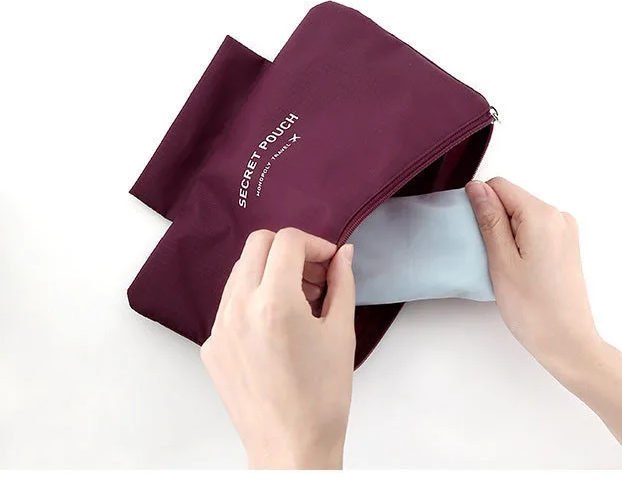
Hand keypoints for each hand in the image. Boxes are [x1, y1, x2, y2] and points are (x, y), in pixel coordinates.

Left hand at [201, 228, 355, 468]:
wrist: (291, 447)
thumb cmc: (322, 397)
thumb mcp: (341, 333)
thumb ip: (342, 284)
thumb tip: (342, 255)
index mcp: (273, 302)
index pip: (287, 241)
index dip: (315, 244)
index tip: (330, 262)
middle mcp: (238, 308)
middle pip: (257, 245)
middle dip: (289, 250)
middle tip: (314, 276)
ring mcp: (219, 328)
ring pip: (240, 272)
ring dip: (270, 273)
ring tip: (299, 303)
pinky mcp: (211, 348)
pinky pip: (230, 305)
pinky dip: (254, 301)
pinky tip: (277, 329)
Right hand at [466, 178, 602, 377]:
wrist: (568, 342)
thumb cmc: (533, 308)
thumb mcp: (501, 261)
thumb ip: (489, 219)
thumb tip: (477, 187)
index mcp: (543, 215)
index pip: (500, 186)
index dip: (480, 204)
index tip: (476, 235)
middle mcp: (559, 216)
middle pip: (512, 199)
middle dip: (494, 221)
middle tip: (492, 258)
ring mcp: (565, 231)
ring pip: (522, 216)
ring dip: (507, 234)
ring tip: (506, 267)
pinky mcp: (566, 245)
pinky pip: (534, 230)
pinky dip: (520, 242)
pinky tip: (519, 270)